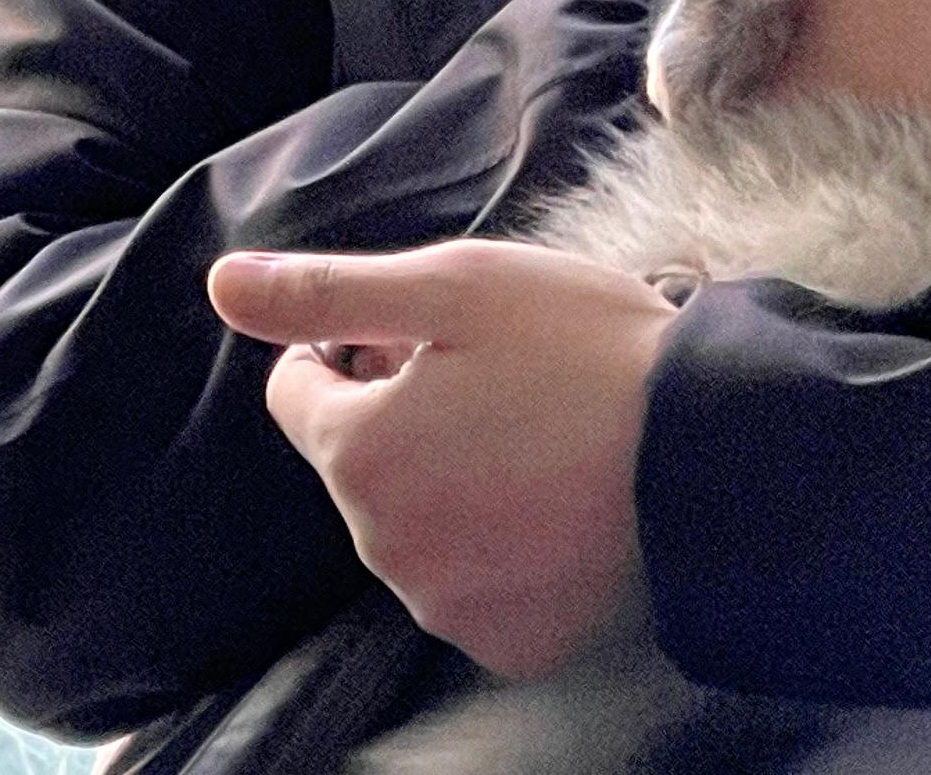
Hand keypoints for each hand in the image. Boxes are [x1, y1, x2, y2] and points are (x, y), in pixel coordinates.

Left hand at [206, 240, 675, 676]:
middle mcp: (387, 550)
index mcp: (359, 455)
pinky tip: (553, 497)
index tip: (428, 330)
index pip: (298, 389)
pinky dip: (494, 541)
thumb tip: (220, 284)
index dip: (354, 344)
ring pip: (412, 520)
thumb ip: (325, 292)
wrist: (711, 452)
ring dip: (445, 475)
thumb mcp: (450, 286)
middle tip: (493, 372)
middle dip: (399, 409)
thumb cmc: (582, 350)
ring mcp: (450, 608)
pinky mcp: (511, 645)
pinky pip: (469, 581)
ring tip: (532, 430)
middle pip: (357, 459)